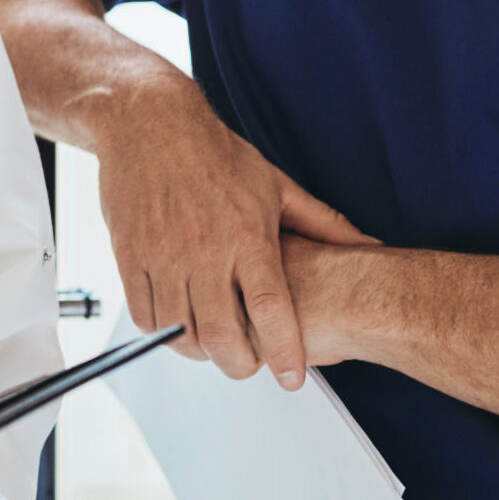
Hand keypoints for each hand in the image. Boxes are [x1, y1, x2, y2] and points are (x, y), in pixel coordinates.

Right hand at [95, 77, 374, 387]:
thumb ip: (322, 223)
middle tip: (247, 364)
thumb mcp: (276, 184)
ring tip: (210, 345)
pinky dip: (160, 331)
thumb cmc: (212, 152)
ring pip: (179, 331)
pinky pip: (143, 313)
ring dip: (197, 350)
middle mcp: (204, 251)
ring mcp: (163, 255)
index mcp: (247, 236)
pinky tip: (174, 325)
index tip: (291, 377)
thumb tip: (368, 245)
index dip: (284, 353)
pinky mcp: (130, 254)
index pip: (271, 311)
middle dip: (239, 364)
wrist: (149, 122)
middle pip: (222, 335)